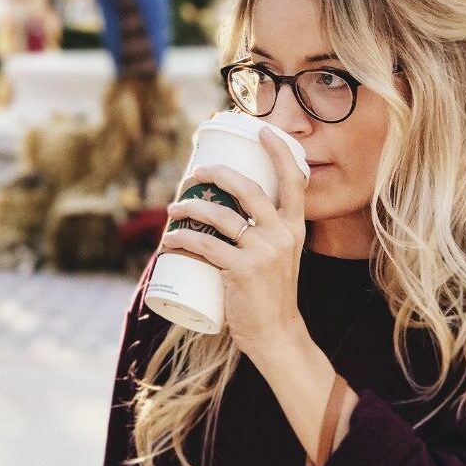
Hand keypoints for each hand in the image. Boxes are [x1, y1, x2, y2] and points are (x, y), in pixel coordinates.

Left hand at [160, 127, 308, 359]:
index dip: (279, 152)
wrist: (277, 333)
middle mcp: (282, 235)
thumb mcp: (281, 258)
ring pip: (219, 215)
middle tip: (197, 171)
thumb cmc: (272, 295)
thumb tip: (228, 214)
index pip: (294, 181)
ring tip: (173, 208)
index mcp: (296, 228)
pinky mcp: (241, 270)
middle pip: (249, 189)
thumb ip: (265, 235)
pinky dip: (182, 239)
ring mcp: (262, 252)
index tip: (262, 131)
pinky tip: (169, 239)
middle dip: (219, 173)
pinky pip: (204, 245)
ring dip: (191, 206)